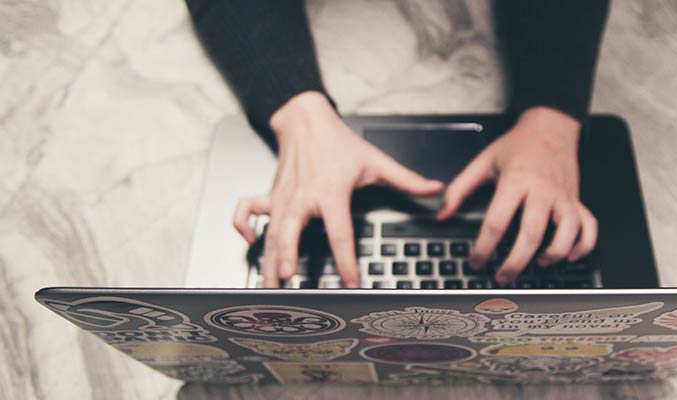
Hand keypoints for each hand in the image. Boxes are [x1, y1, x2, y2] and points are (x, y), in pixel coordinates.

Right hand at [233, 91, 443, 287]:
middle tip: (286, 279)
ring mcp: (282, 197)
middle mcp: (302, 197)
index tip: (350, 282)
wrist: (305, 118)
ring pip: (269, 230)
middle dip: (286, 256)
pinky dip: (242, 226)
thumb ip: (406, 179)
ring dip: (266, 257)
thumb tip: (434, 189)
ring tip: (267, 284)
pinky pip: (247, 211)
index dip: (346, 260)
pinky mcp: (270, 194)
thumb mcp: (375, 160)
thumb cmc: (338, 142)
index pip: (340, 233)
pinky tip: (249, 243)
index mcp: (330, 192)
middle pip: (291, 231)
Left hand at [436, 107, 597, 285]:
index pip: (497, 222)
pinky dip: (583, 245)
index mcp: (516, 180)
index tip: (476, 261)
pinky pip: (589, 227)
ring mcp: (564, 197)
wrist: (550, 127)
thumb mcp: (483, 162)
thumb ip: (460, 188)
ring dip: (553, 254)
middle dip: (515, 262)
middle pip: (531, 234)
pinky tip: (569, 256)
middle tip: (502, 276)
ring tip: (538, 265)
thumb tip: (442, 214)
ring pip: (566, 232)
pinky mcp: (577, 200)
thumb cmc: (517, 146)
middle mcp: (542, 190)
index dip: (484, 247)